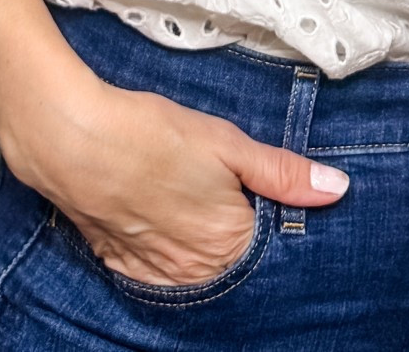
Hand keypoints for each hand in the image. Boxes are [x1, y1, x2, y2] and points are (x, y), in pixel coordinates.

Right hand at [4, 71, 349, 288]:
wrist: (72, 138)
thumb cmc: (150, 134)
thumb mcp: (227, 143)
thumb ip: (281, 172)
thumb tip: (336, 188)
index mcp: (229, 244)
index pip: (268, 245)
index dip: (268, 214)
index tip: (259, 190)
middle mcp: (195, 272)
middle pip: (231, 261)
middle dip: (233, 231)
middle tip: (216, 187)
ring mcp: (155, 273)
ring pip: (194, 267)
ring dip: (198, 240)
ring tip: (185, 195)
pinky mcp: (120, 263)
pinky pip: (156, 268)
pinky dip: (163, 245)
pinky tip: (158, 211)